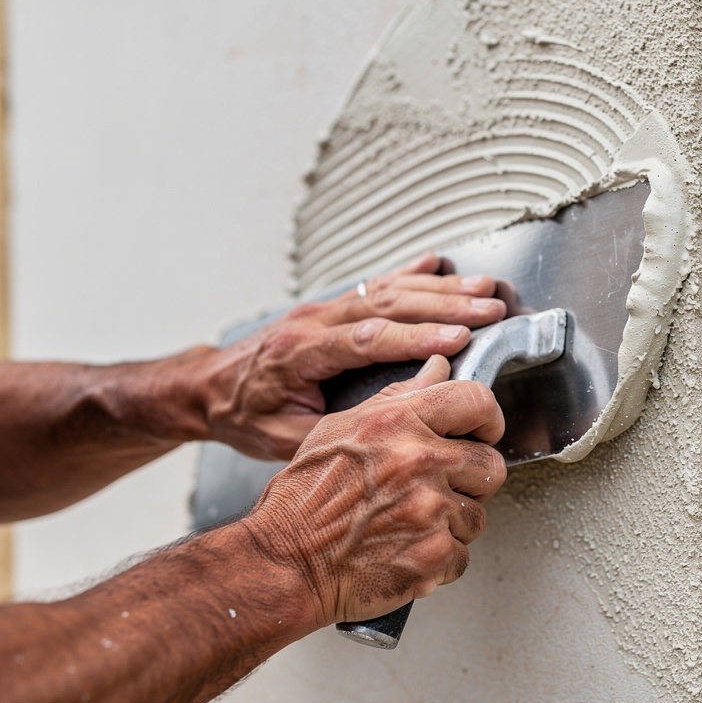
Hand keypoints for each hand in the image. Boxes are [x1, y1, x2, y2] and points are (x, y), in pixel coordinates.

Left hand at [199, 253, 506, 459]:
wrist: (211, 388)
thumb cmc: (243, 414)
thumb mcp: (281, 438)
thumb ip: (335, 429)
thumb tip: (391, 425)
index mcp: (301, 352)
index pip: (367, 339)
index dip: (416, 338)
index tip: (458, 339)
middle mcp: (315, 320)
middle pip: (389, 304)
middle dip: (445, 305)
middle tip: (489, 308)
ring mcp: (325, 308)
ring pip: (390, 290)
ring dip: (441, 288)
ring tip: (484, 288)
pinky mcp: (333, 307)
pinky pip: (379, 285)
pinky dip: (412, 273)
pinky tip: (438, 265)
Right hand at [240, 366, 506, 626]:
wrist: (285, 562)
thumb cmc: (304, 498)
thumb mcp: (342, 428)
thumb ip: (398, 396)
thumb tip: (438, 367)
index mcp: (398, 423)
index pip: (477, 401)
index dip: (488, 419)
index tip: (483, 432)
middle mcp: (419, 461)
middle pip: (491, 465)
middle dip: (472, 481)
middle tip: (439, 490)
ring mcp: (430, 511)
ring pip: (478, 516)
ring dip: (452, 525)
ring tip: (409, 525)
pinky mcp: (434, 556)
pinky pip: (462, 556)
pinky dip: (438, 561)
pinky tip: (405, 552)